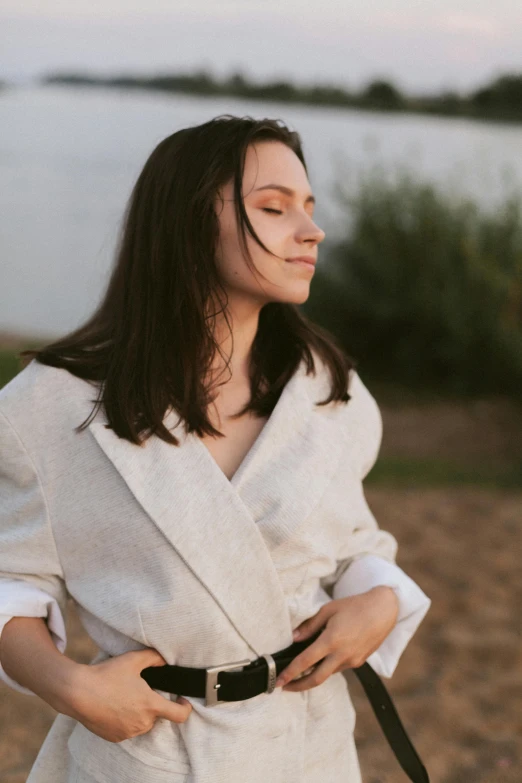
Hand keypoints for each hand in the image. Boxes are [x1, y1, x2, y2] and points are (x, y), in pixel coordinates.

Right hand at [67, 648, 192, 741]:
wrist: (78, 692)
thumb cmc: (107, 674)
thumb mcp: (134, 659)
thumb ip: (154, 657)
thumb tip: (165, 660)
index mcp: (150, 705)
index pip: (179, 715)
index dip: (185, 708)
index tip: (182, 701)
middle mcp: (142, 723)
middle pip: (157, 716)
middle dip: (153, 704)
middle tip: (141, 690)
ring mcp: (128, 732)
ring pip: (142, 723)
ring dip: (140, 713)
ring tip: (125, 696)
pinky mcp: (115, 737)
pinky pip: (128, 729)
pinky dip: (126, 720)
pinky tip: (115, 706)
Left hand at [275, 586, 399, 691]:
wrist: (383, 610)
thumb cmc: (354, 606)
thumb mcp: (328, 610)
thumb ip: (310, 626)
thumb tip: (294, 638)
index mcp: (332, 640)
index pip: (305, 662)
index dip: (290, 673)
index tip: (279, 681)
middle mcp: (342, 655)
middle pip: (316, 679)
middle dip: (298, 686)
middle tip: (284, 687)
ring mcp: (352, 661)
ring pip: (328, 674)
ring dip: (313, 676)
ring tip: (299, 673)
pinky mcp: (359, 662)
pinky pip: (338, 668)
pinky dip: (327, 668)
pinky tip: (322, 661)